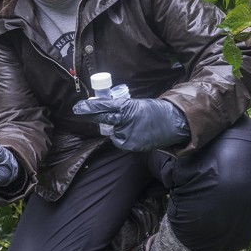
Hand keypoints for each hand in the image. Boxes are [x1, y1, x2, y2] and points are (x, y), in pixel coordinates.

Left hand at [73, 98, 189, 151]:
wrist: (173, 123)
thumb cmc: (154, 111)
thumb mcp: (136, 104)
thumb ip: (121, 108)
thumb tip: (104, 110)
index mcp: (127, 107)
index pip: (104, 106)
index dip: (89, 107)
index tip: (77, 107)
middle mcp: (126, 120)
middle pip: (103, 119)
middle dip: (91, 115)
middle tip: (78, 110)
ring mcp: (128, 134)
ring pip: (113, 133)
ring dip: (117, 130)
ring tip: (133, 126)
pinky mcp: (132, 145)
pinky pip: (121, 142)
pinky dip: (124, 139)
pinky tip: (135, 134)